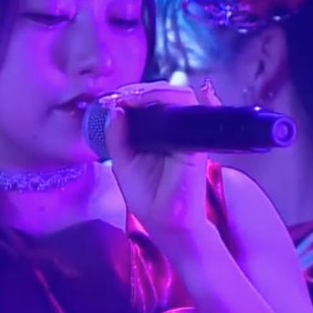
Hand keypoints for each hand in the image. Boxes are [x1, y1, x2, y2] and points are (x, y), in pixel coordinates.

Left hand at [102, 80, 221, 248]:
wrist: (165, 223)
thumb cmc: (148, 196)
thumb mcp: (124, 163)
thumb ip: (118, 137)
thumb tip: (115, 110)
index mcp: (159, 133)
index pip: (153, 101)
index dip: (136, 93)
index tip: (115, 97)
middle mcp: (177, 129)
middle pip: (167, 93)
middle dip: (143, 89)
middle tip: (122, 95)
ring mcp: (189, 134)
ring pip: (181, 96)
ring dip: (156, 91)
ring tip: (132, 97)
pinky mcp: (196, 143)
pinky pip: (194, 113)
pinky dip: (182, 99)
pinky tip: (160, 96)